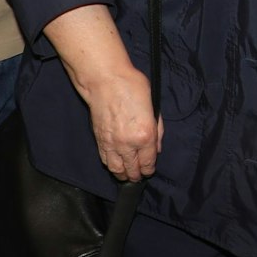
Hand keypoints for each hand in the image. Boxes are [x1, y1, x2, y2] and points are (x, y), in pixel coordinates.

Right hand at [79, 66, 160, 181]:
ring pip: (116, 169)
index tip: (149, 170)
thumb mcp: (153, 105)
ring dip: (123, 175)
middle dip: (136, 175)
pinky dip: (111, 165)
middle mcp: (127, 144)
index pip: (148, 162)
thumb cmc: (132, 86)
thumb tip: (157, 148)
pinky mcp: (99, 140)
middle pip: (132, 170)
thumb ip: (158, 129)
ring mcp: (111, 143)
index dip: (149, 169)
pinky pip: (105, 160)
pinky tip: (115, 164)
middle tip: (138, 176)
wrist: (105, 80)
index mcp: (145, 135)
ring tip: (127, 175)